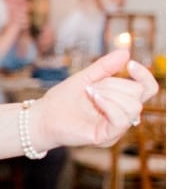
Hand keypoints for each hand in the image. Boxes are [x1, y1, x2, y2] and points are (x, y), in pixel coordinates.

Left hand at [29, 50, 158, 151]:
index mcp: (120, 101)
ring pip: (133, 106)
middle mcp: (122, 115)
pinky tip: (95, 98)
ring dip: (111, 93)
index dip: (144, 76)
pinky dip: (109, 105)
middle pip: (138, 94)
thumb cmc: (62, 99)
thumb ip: (105, 67)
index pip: (147, 89)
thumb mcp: (85, 77)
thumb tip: (125, 52)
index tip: (131, 64)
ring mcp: (115, 127)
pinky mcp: (106, 136)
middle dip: (114, 84)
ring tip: (91, 93)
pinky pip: (121, 120)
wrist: (42, 117)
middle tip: (92, 86)